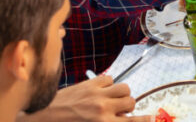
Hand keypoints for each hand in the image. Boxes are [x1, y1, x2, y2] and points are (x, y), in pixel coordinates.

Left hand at [22, 75, 136, 121]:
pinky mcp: (89, 83)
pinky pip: (109, 79)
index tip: (152, 118)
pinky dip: (108, 85)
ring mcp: (96, 94)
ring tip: (113, 99)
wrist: (43, 117)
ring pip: (124, 87)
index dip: (144, 120)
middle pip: (130, 102)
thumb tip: (121, 118)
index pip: (131, 121)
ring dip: (121, 94)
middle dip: (128, 107)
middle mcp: (102, 108)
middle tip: (119, 111)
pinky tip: (101, 91)